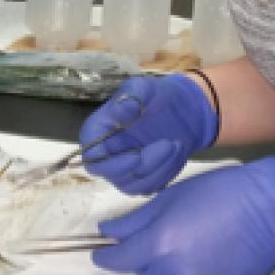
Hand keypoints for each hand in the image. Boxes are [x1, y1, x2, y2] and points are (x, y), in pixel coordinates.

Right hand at [80, 74, 217, 193]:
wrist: (181, 108)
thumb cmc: (156, 95)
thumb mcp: (143, 87)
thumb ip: (130, 97)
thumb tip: (120, 113)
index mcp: (96, 133)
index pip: (92, 159)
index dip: (111, 164)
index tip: (137, 156)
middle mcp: (106, 156)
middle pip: (116, 175)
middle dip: (146, 163)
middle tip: (170, 144)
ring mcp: (124, 171)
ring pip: (136, 186)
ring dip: (160, 168)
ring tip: (177, 144)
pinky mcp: (143, 180)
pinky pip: (152, 187)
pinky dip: (167, 172)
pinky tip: (177, 152)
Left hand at [92, 157, 274, 274]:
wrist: (272, 210)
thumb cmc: (223, 194)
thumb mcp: (172, 198)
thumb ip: (137, 220)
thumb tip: (109, 232)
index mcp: (161, 243)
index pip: (120, 259)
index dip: (107, 257)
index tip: (101, 255)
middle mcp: (176, 271)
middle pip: (144, 274)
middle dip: (144, 259)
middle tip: (159, 238)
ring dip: (165, 273)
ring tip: (183, 249)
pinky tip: (202, 261)